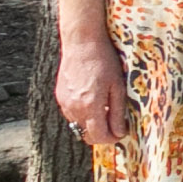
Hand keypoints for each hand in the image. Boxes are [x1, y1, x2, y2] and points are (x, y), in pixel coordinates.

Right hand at [55, 32, 129, 148]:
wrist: (82, 43)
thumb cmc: (104, 61)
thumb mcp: (117, 86)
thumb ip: (117, 112)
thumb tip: (120, 133)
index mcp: (90, 106)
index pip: (98, 136)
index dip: (112, 138)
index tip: (122, 132)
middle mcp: (73, 108)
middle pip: (86, 135)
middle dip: (102, 134)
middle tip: (116, 124)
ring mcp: (64, 103)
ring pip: (78, 126)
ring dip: (92, 124)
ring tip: (105, 109)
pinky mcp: (60, 96)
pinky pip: (71, 114)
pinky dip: (83, 114)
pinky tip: (93, 100)